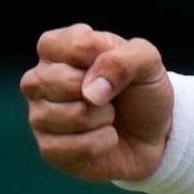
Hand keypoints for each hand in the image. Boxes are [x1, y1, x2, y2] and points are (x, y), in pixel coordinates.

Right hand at [19, 24, 175, 182]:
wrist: (155, 134)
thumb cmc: (142, 90)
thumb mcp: (147, 62)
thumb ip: (124, 59)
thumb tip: (90, 90)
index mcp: (58, 49)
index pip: (66, 44)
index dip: (99, 56)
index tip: (115, 64)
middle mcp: (39, 80)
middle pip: (60, 80)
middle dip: (102, 90)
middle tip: (111, 95)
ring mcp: (39, 115)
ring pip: (70, 115)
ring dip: (104, 117)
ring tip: (108, 115)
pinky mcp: (48, 149)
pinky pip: (76, 146)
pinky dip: (103, 142)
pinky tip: (105, 136)